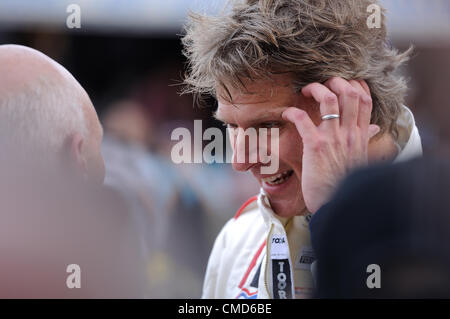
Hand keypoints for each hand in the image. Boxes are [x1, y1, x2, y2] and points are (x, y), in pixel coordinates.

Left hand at [282, 77, 379, 212]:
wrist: (337, 206)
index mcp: (361, 136)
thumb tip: (374, 129)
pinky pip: (303, 120)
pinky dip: (293, 112)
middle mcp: (350, 134)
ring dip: (316, 89)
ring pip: (329, 100)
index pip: (365, 100)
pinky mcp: (315, 146)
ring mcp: (333, 139)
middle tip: (322, 83)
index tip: (342, 82)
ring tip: (305, 89)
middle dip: (335, 81)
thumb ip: (365, 141)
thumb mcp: (360, 160)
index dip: (354, 85)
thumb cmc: (345, 184)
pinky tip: (286, 113)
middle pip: (349, 93)